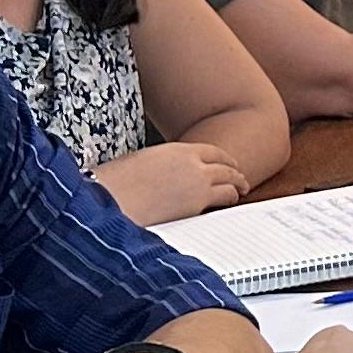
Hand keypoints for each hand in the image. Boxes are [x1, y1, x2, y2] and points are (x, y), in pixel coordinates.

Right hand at [95, 140, 247, 222]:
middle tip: (240, 177)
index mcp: (175, 150)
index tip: (226, 162)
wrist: (111, 199)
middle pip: (224, 165)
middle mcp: (191, 162)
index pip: (209, 151)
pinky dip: (230, 199)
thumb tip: (163, 177)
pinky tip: (231, 203)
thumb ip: (160, 166)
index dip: (221, 158)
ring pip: (230, 181)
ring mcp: (198, 182)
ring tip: (242, 190)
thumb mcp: (139, 163)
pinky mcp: (198, 202)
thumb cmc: (115, 184)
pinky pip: (224, 198)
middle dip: (235, 171)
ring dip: (238, 185)